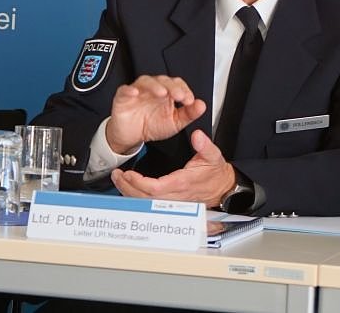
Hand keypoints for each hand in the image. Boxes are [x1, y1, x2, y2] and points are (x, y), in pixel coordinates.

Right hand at [104, 75, 205, 153]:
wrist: (132, 137)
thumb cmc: (152, 125)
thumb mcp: (174, 123)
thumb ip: (189, 114)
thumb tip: (202, 105)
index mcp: (167, 93)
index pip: (177, 84)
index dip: (184, 90)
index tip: (189, 101)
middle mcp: (153, 89)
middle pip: (162, 80)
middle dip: (172, 87)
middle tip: (179, 96)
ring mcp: (138, 92)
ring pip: (145, 81)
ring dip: (154, 85)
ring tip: (161, 93)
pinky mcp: (122, 97)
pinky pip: (124, 90)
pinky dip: (129, 90)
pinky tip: (134, 93)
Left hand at [111, 129, 236, 206]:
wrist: (223, 188)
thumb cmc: (215, 174)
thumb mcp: (213, 156)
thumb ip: (205, 146)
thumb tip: (197, 136)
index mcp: (183, 183)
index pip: (156, 188)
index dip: (139, 183)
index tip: (129, 173)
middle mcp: (176, 196)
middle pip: (146, 198)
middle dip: (128, 187)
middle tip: (117, 175)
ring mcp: (173, 202)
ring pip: (146, 202)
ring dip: (130, 192)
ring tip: (119, 179)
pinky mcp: (171, 204)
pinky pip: (150, 203)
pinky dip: (137, 196)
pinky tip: (129, 187)